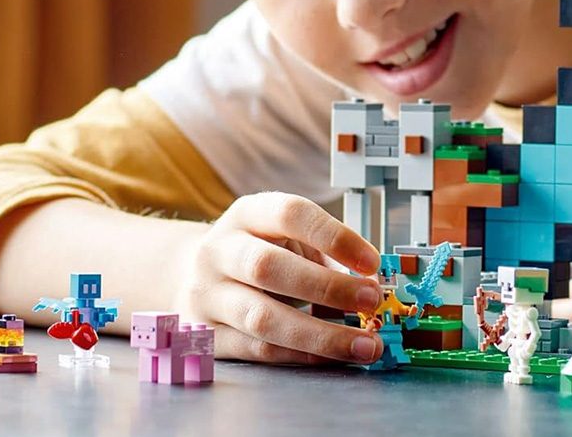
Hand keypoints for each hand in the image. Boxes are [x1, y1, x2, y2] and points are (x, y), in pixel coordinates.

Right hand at [176, 192, 383, 364]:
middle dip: (327, 287)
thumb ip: (328, 256)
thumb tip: (374, 288)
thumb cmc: (260, 253)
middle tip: (371, 302)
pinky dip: (300, 355)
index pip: (289, 214)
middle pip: (268, 267)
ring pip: (262, 317)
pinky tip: (332, 357)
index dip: (334, 236)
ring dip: (320, 335)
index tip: (372, 262)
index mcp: (246, 215)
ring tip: (363, 344)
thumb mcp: (288, 239)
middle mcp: (218, 251)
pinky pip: (257, 350)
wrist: (198, 275)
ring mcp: (206, 295)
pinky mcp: (206, 334)